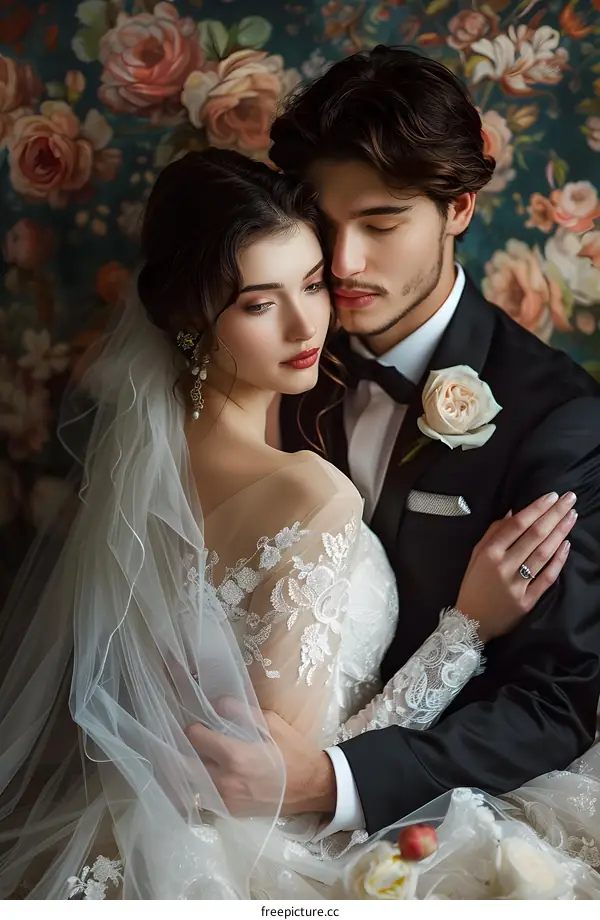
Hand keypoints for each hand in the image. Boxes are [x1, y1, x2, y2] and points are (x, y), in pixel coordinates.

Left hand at [185, 703, 335, 816]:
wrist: (312, 787)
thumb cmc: (294, 752)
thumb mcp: (272, 724)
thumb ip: (242, 711)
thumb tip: (216, 702)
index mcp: (235, 756)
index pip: (196, 739)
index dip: (193, 728)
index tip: (196, 724)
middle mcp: (225, 781)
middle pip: (187, 764)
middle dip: (184, 749)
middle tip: (190, 740)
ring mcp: (226, 800)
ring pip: (193, 782)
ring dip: (190, 768)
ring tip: (196, 756)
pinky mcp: (230, 812)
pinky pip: (205, 797)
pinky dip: (201, 785)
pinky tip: (206, 775)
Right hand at [456, 491, 576, 642]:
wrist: (472, 621)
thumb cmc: (474, 584)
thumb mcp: (476, 555)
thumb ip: (493, 533)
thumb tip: (513, 511)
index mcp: (489, 553)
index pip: (517, 525)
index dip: (536, 509)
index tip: (552, 496)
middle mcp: (503, 567)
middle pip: (534, 536)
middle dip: (554, 515)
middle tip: (570, 499)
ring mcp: (516, 585)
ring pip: (543, 554)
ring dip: (560, 533)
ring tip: (571, 516)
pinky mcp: (527, 601)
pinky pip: (547, 577)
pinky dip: (558, 560)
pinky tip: (566, 544)